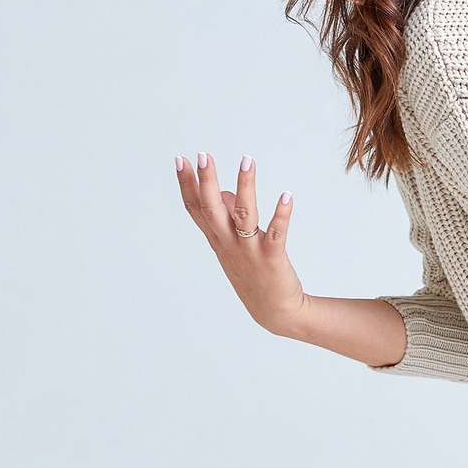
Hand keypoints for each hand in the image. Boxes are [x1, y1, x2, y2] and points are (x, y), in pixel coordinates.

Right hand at [176, 153, 307, 332]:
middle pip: (212, 210)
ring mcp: (249, 252)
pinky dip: (281, 214)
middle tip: (203, 155)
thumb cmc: (252, 274)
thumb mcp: (232, 246)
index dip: (187, 185)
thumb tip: (225, 191)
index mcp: (217, 240)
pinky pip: (276, 234)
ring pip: (244, 216)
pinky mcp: (271, 259)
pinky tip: (286, 195)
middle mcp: (228, 244)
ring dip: (244, 187)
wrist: (273, 311)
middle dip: (206, 182)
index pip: (196, 209)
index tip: (180, 160)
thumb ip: (225, 220)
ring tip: (247, 161)